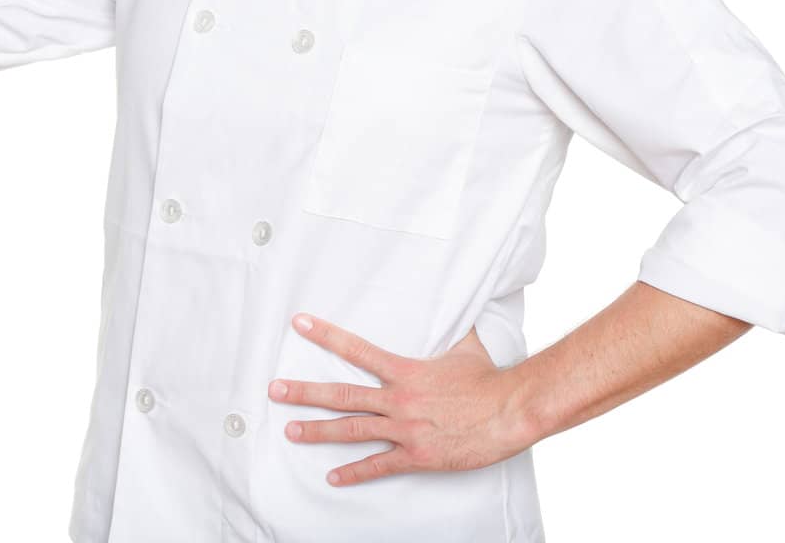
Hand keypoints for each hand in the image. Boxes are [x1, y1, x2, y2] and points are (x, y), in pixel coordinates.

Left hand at [269, 312, 534, 486]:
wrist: (509, 411)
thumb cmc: (488, 380)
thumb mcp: (466, 347)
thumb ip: (452, 328)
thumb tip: (455, 306)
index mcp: (404, 370)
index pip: (356, 349)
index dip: (325, 335)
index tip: (298, 324)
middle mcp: (398, 399)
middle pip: (342, 394)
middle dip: (304, 392)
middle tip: (274, 390)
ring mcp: (405, 429)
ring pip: (352, 430)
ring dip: (318, 431)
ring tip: (291, 431)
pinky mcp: (417, 456)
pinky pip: (379, 466)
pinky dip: (354, 473)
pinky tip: (333, 477)